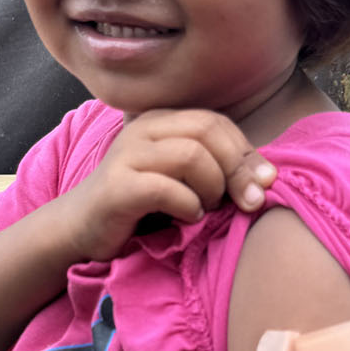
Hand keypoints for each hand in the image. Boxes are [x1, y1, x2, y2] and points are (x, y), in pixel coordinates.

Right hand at [63, 108, 275, 262]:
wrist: (81, 229)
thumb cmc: (140, 206)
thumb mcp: (182, 179)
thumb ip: (217, 169)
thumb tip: (267, 177)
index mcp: (160, 121)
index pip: (216, 122)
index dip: (246, 151)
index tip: (263, 183)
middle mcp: (141, 130)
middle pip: (207, 132)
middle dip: (237, 169)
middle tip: (245, 202)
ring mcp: (125, 156)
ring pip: (191, 155)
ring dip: (212, 188)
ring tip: (206, 209)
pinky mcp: (116, 187)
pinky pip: (166, 188)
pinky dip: (188, 207)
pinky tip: (186, 218)